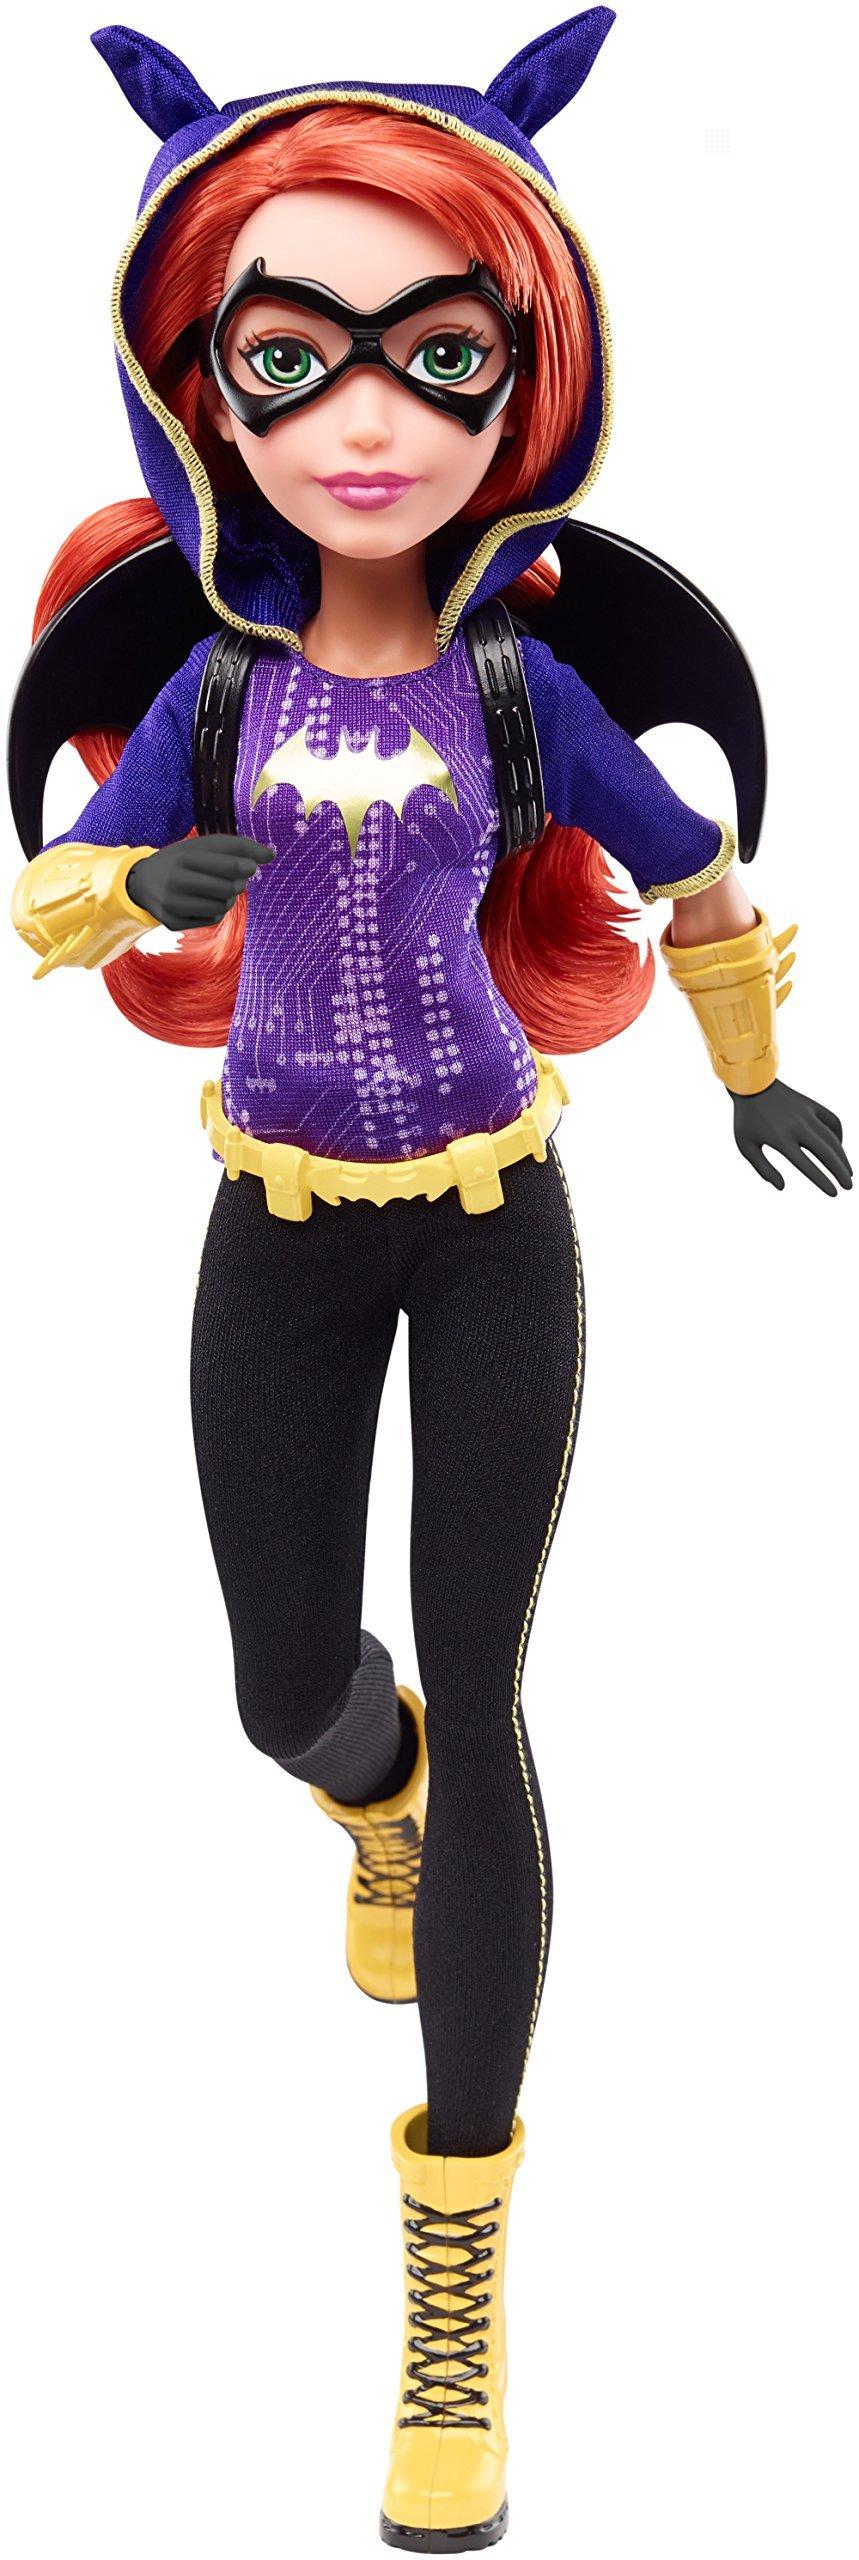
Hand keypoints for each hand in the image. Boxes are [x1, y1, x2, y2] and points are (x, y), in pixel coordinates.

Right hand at [126, 834, 273, 929]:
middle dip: (239, 883)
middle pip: (230, 888)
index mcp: (185, 856)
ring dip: (229, 897)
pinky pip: (212, 919)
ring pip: (223, 906)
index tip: (251, 867)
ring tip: (219, 888)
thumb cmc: (183, 859)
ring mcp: (174, 904)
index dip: (248, 866)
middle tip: (237, 879)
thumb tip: (272, 855)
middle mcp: (177, 881)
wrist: (143, 882)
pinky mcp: (173, 922)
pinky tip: (205, 900)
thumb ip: (238, 847)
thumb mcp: (203, 846)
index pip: (230, 865)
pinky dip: (216, 909)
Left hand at [730, 1079, 852, 1195]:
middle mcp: (797, 1126)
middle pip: (825, 1152)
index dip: (822, 1180)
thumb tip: (781, 1187)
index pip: (806, 1165)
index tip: (834, 1193)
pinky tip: (839, 1147)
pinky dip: (839, 1134)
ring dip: (842, 1157)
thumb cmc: (746, 1119)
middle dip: (840, 1171)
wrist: (751, 1083)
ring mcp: (806, 1114)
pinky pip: (831, 1120)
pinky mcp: (810, 1105)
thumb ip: (763, 1169)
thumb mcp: (746, 1146)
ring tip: (848, 1173)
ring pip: (832, 1138)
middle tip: (849, 1187)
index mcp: (780, 1138)